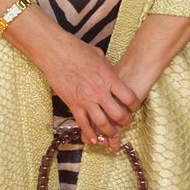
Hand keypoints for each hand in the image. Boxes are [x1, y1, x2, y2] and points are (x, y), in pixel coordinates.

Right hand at [46, 35, 139, 150]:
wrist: (55, 52)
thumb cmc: (77, 50)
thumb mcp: (99, 56)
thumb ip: (108, 70)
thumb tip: (114, 76)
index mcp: (108, 78)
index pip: (128, 98)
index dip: (134, 105)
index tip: (133, 106)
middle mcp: (98, 91)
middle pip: (118, 114)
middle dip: (125, 121)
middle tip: (125, 121)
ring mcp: (85, 100)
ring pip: (102, 123)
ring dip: (110, 131)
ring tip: (113, 133)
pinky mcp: (72, 104)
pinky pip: (83, 124)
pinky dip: (89, 134)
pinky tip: (94, 140)